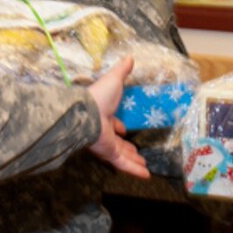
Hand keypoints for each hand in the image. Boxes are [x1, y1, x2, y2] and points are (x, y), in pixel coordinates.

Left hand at [87, 57, 149, 178]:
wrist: (87, 112)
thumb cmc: (99, 96)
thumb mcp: (113, 80)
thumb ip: (122, 70)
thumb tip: (130, 57)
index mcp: (104, 116)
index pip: (112, 124)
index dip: (119, 127)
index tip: (125, 130)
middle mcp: (104, 132)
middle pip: (118, 143)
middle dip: (128, 148)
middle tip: (138, 152)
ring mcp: (106, 144)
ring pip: (122, 155)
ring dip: (133, 161)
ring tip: (145, 166)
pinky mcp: (108, 154)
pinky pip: (123, 164)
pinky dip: (134, 170)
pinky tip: (146, 175)